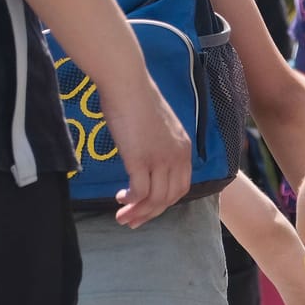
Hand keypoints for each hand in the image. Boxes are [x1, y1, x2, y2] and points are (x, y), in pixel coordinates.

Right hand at [98, 80, 191, 227]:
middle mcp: (177, 157)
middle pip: (170, 197)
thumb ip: (158, 145)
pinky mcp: (141, 158)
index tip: (149, 208)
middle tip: (133, 222)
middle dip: (151, 214)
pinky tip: (121, 200)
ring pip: (155, 198)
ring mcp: (160, 158)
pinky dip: (131, 200)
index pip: (181, 187)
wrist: (127, 82)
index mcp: (184, 149)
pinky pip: (140, 191)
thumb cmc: (135, 99)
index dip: (165, 202)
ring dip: (138, 212)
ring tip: (122, 217)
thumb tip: (145, 157)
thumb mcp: (157, 126)